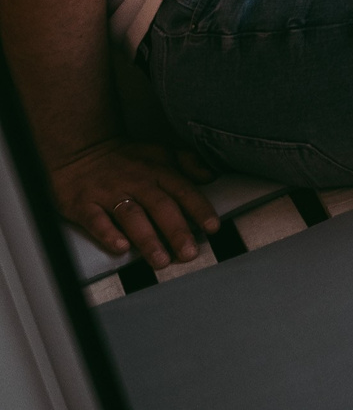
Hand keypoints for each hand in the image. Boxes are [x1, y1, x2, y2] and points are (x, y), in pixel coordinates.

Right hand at [55, 139, 216, 267]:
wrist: (81, 149)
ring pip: (132, 216)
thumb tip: (211, 176)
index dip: (199, 209)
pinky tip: (121, 248)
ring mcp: (109, 193)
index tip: (213, 228)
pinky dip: (108, 234)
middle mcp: (136, 182)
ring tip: (160, 260)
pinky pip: (96, 220)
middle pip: (160, 207)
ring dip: (147, 239)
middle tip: (189, 253)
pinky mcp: (84, 204)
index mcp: (158, 171)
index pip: (183, 191)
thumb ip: (188, 163)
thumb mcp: (161, 152)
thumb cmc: (127, 157)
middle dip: (177, 231)